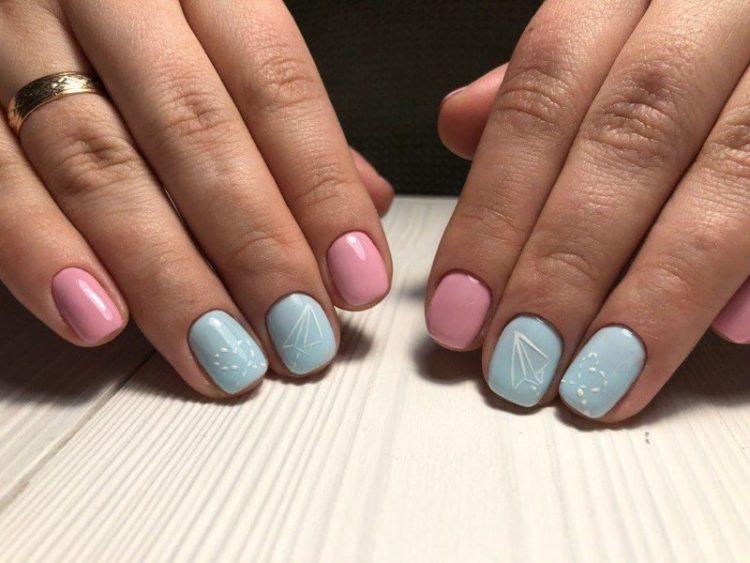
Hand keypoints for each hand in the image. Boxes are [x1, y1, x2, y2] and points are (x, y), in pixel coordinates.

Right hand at [0, 1, 392, 396]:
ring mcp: (15, 39)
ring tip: (220, 351)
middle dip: (255, 248)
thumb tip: (362, 199)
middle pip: (195, 131)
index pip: (275, 82)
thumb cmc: (143, 14)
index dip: (322, 188)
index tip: (355, 276)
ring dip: (167, 276)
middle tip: (298, 332)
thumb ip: (284, 114)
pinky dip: (43, 254)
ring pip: (98, 166)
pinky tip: (101, 320)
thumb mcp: (219, 28)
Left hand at [427, 0, 749, 421]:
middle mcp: (721, 5)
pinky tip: (731, 332)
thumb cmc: (689, 30)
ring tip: (602, 377)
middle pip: (630, 138)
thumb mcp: (612, 27)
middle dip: (566, 262)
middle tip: (522, 359)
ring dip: (660, 291)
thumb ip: (547, 85)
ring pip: (731, 173)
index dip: (494, 209)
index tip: (459, 309)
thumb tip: (461, 124)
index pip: (544, 93)